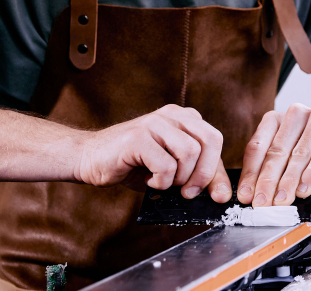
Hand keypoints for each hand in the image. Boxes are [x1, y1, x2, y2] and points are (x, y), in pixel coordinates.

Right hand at [73, 104, 232, 202]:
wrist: (90, 159)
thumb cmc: (133, 165)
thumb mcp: (171, 168)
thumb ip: (194, 172)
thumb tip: (219, 192)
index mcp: (183, 117)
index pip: (214, 140)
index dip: (219, 172)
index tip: (220, 197)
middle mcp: (172, 114)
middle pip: (209, 141)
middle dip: (204, 174)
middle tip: (187, 193)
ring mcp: (154, 122)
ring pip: (189, 153)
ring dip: (179, 178)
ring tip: (162, 183)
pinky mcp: (138, 136)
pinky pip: (166, 165)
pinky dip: (161, 182)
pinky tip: (149, 181)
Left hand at [236, 104, 310, 206]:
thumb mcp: (289, 171)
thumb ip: (272, 177)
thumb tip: (252, 195)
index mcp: (280, 119)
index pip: (259, 146)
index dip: (251, 173)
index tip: (247, 196)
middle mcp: (299, 114)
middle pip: (278, 150)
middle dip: (268, 180)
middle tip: (262, 202)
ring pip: (299, 153)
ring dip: (289, 180)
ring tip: (282, 200)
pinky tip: (304, 190)